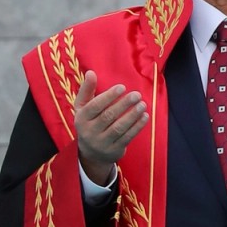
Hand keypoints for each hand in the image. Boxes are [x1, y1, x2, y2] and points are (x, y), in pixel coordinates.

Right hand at [74, 69, 146, 187]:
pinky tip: (145, 116)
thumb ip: (87, 90)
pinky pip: (127, 137)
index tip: (122, 87)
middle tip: (136, 94)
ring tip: (142, 104)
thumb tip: (90, 72)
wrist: (91, 153)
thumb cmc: (89, 123)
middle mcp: (89, 131)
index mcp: (81, 118)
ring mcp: (102, 142)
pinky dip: (137, 126)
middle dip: (124, 104)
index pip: (95, 106)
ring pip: (119, 127)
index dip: (109, 96)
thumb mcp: (83, 108)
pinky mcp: (114, 150)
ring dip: (132, 115)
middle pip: (108, 116)